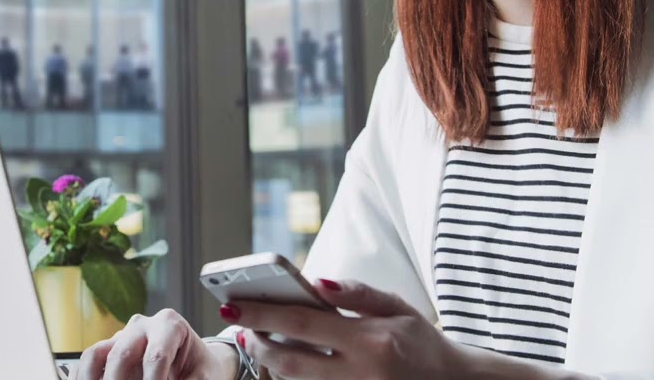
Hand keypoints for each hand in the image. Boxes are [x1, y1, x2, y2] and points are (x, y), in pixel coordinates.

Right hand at [71, 308, 237, 379]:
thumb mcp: (205, 378)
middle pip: (121, 354)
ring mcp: (122, 336)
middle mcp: (142, 326)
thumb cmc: (202, 369)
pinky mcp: (109, 350)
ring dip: (92, 378)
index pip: (156, 355)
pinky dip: (83, 377)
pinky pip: (89, 361)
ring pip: (96, 353)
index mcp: (170, 325)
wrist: (198, 363)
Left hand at [224, 279, 462, 379]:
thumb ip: (356, 293)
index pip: (301, 324)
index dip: (261, 315)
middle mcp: (359, 373)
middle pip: (289, 361)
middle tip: (240, 324)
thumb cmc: (421, 341)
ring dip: (269, 359)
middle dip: (257, 341)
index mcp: (369, 340)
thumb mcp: (396, 306)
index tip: (232, 305)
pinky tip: (285, 357)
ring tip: (258, 338)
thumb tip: (317, 282)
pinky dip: (293, 374)